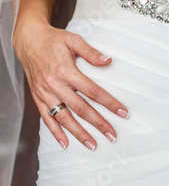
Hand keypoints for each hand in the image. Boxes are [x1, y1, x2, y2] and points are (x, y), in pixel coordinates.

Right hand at [13, 21, 128, 150]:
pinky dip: (56, 132)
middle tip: (112, 135)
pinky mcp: (38, 98)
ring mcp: (45, 93)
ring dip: (79, 133)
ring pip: (64, 117)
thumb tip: (108, 61)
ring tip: (93, 145)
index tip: (123, 113)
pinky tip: (66, 144)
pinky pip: (47, 118)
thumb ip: (91, 52)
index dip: (109, 103)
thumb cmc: (53, 40)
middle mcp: (55, 85)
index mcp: (66, 71)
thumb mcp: (73, 40)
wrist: (28, 40)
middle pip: (81, 109)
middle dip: (98, 123)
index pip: (92, 91)